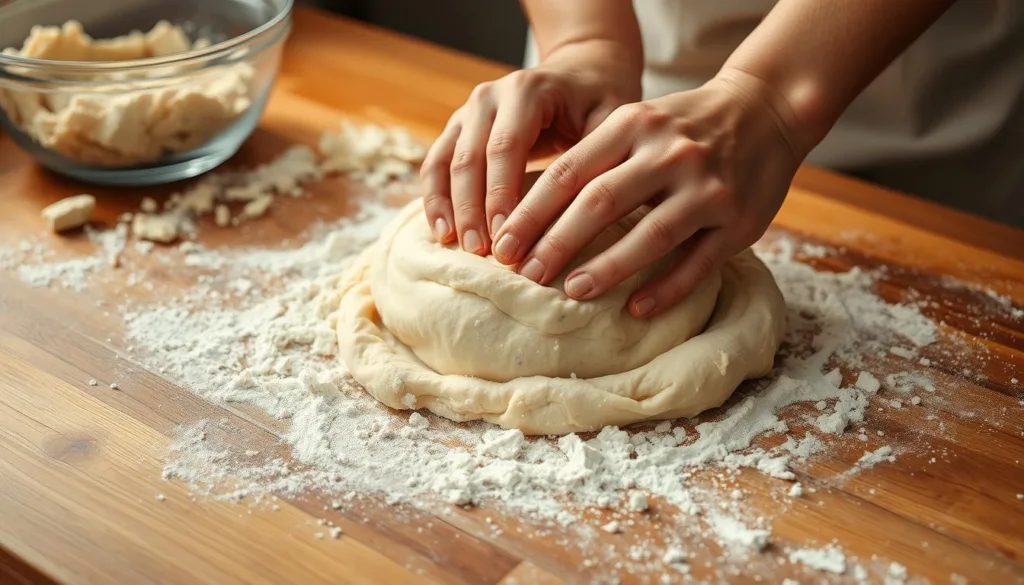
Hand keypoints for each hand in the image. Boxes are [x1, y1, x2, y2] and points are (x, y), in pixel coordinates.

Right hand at [419, 45, 640, 254]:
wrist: (582, 72)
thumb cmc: (602, 102)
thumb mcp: (610, 123)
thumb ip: (594, 161)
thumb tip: (581, 218)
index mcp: (527, 91)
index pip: (506, 147)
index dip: (501, 195)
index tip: (505, 238)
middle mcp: (490, 97)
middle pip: (470, 158)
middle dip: (472, 209)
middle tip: (480, 253)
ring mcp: (469, 111)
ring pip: (447, 162)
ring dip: (449, 207)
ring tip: (459, 248)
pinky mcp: (459, 128)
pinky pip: (437, 163)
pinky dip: (436, 198)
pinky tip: (442, 233)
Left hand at [490, 69, 803, 317]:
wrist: (765, 110)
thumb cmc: (682, 126)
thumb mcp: (636, 121)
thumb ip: (593, 158)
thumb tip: (526, 213)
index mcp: (632, 124)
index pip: (569, 172)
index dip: (530, 213)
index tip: (503, 245)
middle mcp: (669, 153)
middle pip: (600, 202)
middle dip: (557, 243)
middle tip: (526, 275)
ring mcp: (707, 187)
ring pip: (650, 234)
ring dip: (608, 268)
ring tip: (573, 292)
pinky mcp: (739, 220)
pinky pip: (698, 262)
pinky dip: (665, 289)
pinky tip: (636, 309)